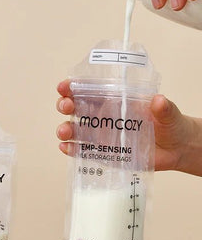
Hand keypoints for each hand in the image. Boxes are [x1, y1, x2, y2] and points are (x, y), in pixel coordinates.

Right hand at [56, 79, 201, 175]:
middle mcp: (104, 116)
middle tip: (66, 106)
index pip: (89, 90)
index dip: (73, 87)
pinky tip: (66, 148)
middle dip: (65, 105)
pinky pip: (83, 151)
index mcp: (115, 100)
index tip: (64, 87)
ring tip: (65, 132)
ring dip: (66, 129)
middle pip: (76, 107)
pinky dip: (72, 149)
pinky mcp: (103, 153)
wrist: (176, 149)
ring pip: (76, 129)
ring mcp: (101, 135)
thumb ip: (163, 108)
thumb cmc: (170, 125)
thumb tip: (159, 100)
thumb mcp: (169, 113)